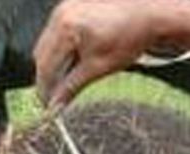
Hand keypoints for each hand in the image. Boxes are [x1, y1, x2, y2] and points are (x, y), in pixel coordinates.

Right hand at [33, 0, 189, 109]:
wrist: (147, 15)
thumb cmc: (129, 37)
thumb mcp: (98, 68)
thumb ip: (72, 87)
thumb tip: (56, 106)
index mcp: (66, 28)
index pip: (45, 66)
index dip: (46, 90)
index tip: (49, 108)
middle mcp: (60, 15)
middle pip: (41, 55)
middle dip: (46, 79)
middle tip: (53, 100)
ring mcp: (64, 10)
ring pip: (46, 46)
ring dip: (52, 66)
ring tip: (63, 84)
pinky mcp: (70, 9)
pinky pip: (56, 36)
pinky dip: (60, 52)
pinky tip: (71, 65)